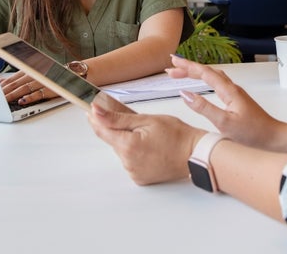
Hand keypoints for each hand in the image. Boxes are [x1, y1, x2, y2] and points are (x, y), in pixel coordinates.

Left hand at [0, 70, 50, 105]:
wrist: (70, 72)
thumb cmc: (51, 75)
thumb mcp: (34, 72)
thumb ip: (17, 77)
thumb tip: (2, 80)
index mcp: (29, 70)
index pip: (12, 78)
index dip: (2, 86)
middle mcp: (34, 75)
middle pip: (16, 84)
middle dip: (4, 92)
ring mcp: (42, 82)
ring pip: (24, 89)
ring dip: (13, 95)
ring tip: (4, 101)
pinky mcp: (50, 89)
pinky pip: (38, 94)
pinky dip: (29, 98)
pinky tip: (21, 101)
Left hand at [88, 103, 203, 184]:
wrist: (195, 154)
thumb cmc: (177, 135)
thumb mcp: (147, 119)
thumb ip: (118, 117)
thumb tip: (97, 111)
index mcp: (129, 146)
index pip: (103, 130)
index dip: (96, 119)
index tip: (91, 109)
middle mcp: (128, 162)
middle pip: (113, 140)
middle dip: (118, 129)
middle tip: (134, 120)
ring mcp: (133, 172)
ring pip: (122, 150)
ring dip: (127, 141)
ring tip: (148, 135)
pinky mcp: (139, 178)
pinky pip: (130, 161)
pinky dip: (135, 152)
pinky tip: (149, 147)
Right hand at [166, 54, 286, 150]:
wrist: (274, 138)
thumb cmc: (252, 134)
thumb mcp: (224, 123)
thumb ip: (203, 108)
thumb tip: (184, 94)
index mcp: (229, 91)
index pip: (204, 73)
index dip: (187, 66)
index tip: (172, 62)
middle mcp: (232, 88)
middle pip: (207, 72)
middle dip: (188, 68)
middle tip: (170, 69)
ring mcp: (235, 94)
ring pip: (212, 77)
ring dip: (195, 73)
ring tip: (181, 74)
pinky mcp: (236, 100)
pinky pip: (217, 84)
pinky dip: (204, 80)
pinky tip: (201, 85)